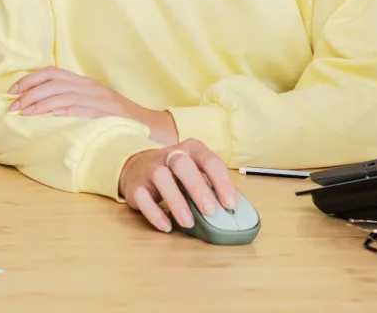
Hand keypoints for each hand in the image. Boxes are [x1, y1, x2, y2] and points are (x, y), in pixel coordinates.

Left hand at [7, 67, 178, 144]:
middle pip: (53, 82)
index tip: (12, 90)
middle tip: (12, 106)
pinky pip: (81, 108)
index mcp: (84, 82)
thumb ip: (72, 101)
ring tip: (24, 113)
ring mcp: (99, 99)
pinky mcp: (105, 113)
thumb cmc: (116, 119)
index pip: (52, 72)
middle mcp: (90, 87)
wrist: (150, 126)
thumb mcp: (93, 104)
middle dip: (29, 93)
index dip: (29, 79)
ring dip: (40, 103)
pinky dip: (63, 109)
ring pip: (63, 94)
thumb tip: (41, 107)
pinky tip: (49, 114)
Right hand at [118, 139, 238, 232]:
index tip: (231, 204)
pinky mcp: (135, 185)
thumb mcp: (198, 173)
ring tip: (189, 223)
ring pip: (161, 177)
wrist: (137, 167)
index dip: (222, 182)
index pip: (210, 161)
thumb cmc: (177, 174)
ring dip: (176, 201)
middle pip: (183, 165)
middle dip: (198, 188)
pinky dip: (154, 212)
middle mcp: (170, 155)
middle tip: (210, 211)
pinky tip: (167, 226)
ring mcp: (150, 168)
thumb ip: (216, 185)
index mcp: (192, 150)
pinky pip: (142, 197)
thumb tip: (241, 204)